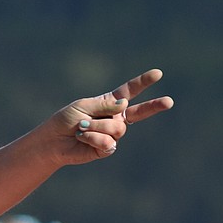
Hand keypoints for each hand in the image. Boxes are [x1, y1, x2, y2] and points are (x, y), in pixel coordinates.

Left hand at [51, 69, 173, 161]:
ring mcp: (112, 134)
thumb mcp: (83, 106)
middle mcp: (115, 118)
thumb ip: (104, 106)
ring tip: (82, 127)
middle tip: (169, 102)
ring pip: (118, 128)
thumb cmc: (65, 120)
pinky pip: (109, 142)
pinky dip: (93, 137)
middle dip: (154, 106)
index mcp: (110, 103)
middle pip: (139, 112)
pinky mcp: (106, 148)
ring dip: (97, 126)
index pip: (130, 91)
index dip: (143, 82)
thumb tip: (125, 105)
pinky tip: (82, 137)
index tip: (158, 73)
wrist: (52, 141)